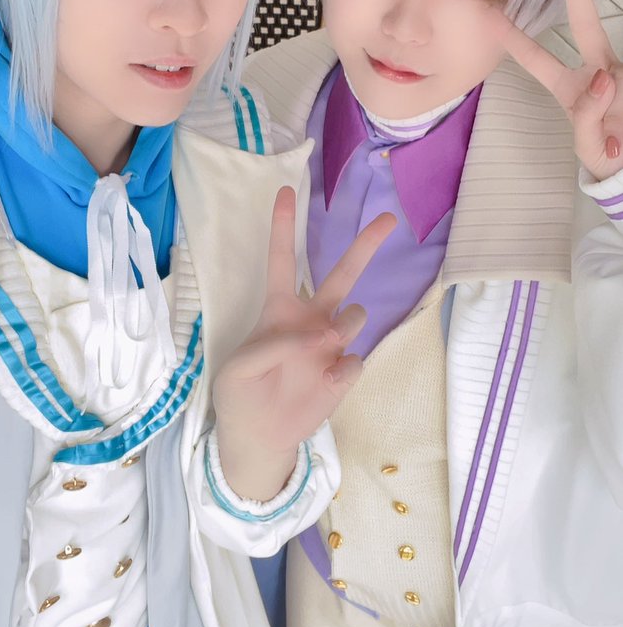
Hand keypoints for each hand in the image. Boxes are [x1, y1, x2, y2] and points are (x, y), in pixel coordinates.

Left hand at [213, 186, 395, 500]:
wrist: (258, 436)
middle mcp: (311, 319)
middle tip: (389, 218)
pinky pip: (354, 359)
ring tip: (321, 346)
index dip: (284, 226)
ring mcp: (331, 345)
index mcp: (278, 309)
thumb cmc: (241, 394)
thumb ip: (273, 346)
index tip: (287, 190)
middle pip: (343, 273)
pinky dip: (339, 371)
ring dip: (342, 325)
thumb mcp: (238, 369)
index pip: (282, 260)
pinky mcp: (344, 373)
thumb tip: (322, 337)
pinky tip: (323, 383)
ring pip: (355, 315)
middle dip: (366, 245)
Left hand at [487, 0, 622, 181]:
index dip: (514, 38)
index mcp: (569, 86)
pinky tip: (619, 141)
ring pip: (608, 83)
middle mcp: (597, 73)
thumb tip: (603, 79)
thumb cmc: (606, 150)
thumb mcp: (588, 144)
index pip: (537, 58)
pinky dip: (619, 127)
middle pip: (587, 24)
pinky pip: (621, 91)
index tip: (492, 12)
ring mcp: (620, 76)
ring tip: (611, 139)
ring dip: (604, 108)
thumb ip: (589, 117)